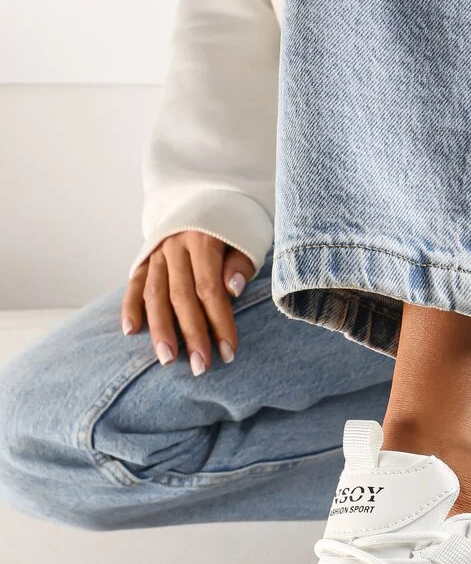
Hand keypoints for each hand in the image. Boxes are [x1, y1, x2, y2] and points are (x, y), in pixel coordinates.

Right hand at [121, 233, 254, 373]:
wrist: (205, 196)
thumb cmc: (234, 226)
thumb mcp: (247, 238)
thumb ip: (240, 264)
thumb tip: (233, 290)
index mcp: (203, 239)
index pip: (210, 289)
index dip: (220, 323)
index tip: (228, 353)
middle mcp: (175, 245)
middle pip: (181, 296)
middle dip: (191, 335)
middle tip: (199, 367)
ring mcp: (156, 252)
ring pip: (154, 293)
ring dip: (159, 329)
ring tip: (166, 360)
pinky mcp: (144, 257)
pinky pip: (134, 283)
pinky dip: (130, 307)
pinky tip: (130, 331)